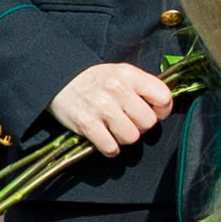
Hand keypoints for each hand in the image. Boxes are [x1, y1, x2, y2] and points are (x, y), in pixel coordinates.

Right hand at [51, 60, 180, 152]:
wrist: (57, 80)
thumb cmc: (94, 79)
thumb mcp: (120, 72)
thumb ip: (141, 87)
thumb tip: (161, 106)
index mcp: (129, 75)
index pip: (163, 97)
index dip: (163, 110)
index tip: (155, 113)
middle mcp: (117, 90)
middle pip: (148, 122)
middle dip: (141, 126)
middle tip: (131, 122)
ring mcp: (102, 108)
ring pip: (131, 137)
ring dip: (125, 138)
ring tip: (116, 130)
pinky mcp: (87, 125)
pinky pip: (110, 147)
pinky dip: (110, 149)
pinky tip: (106, 140)